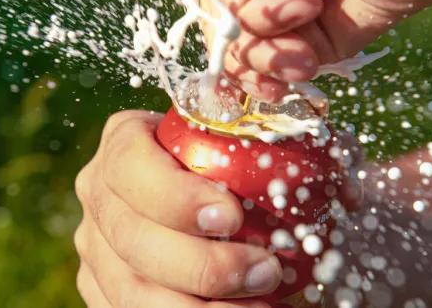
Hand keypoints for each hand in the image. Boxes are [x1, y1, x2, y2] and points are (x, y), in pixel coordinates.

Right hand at [73, 111, 279, 307]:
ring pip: (130, 288)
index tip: (232, 216)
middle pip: (131, 236)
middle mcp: (99, 192)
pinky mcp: (100, 286)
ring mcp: (94, 245)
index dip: (176, 196)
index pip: (130, 165)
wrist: (201, 203)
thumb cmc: (236, 164)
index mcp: (124, 140)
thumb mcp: (254, 140)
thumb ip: (287, 144)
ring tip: (259, 306)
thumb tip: (337, 175)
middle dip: (202, 265)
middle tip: (265, 271)